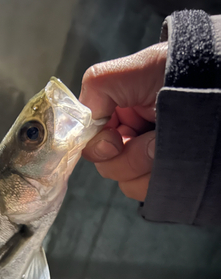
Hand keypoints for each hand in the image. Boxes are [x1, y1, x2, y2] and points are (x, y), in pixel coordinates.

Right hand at [79, 43, 167, 200]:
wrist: (217, 87)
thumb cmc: (175, 72)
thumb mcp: (127, 72)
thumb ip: (95, 91)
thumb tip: (84, 128)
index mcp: (116, 116)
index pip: (90, 143)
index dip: (98, 146)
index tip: (115, 140)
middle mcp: (129, 139)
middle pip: (106, 167)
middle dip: (127, 156)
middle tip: (150, 139)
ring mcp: (147, 160)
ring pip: (126, 183)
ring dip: (145, 165)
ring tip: (165, 144)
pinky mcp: (163, 177)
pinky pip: (146, 192)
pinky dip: (158, 179)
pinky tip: (172, 159)